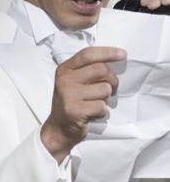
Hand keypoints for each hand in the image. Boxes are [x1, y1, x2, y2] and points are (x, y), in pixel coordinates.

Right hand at [41, 46, 125, 162]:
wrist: (58, 128)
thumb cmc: (70, 102)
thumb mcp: (72, 81)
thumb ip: (87, 69)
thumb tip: (112, 61)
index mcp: (64, 70)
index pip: (87, 54)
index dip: (107, 53)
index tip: (122, 54)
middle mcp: (64, 80)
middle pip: (101, 69)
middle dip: (112, 80)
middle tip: (110, 88)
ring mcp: (68, 95)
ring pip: (104, 89)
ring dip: (106, 98)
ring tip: (95, 103)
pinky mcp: (75, 111)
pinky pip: (101, 106)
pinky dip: (102, 112)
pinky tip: (92, 113)